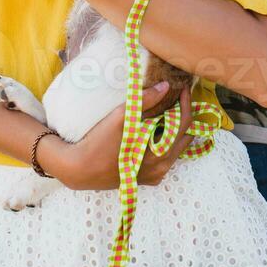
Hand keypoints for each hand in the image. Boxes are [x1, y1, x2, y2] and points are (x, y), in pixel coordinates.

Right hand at [51, 83, 194, 189]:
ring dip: (174, 130)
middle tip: (176, 99)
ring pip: (175, 148)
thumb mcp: (121, 117)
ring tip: (165, 112)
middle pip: (183, 137)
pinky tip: (153, 133)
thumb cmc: (100, 142)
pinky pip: (165, 159)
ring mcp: (155, 175)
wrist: (80, 169)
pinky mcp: (147, 179)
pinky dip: (165, 144)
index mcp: (160, 152)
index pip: (184, 123)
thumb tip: (165, 86)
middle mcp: (162, 166)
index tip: (183, 88)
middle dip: (182, 116)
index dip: (185, 103)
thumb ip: (145, 100)